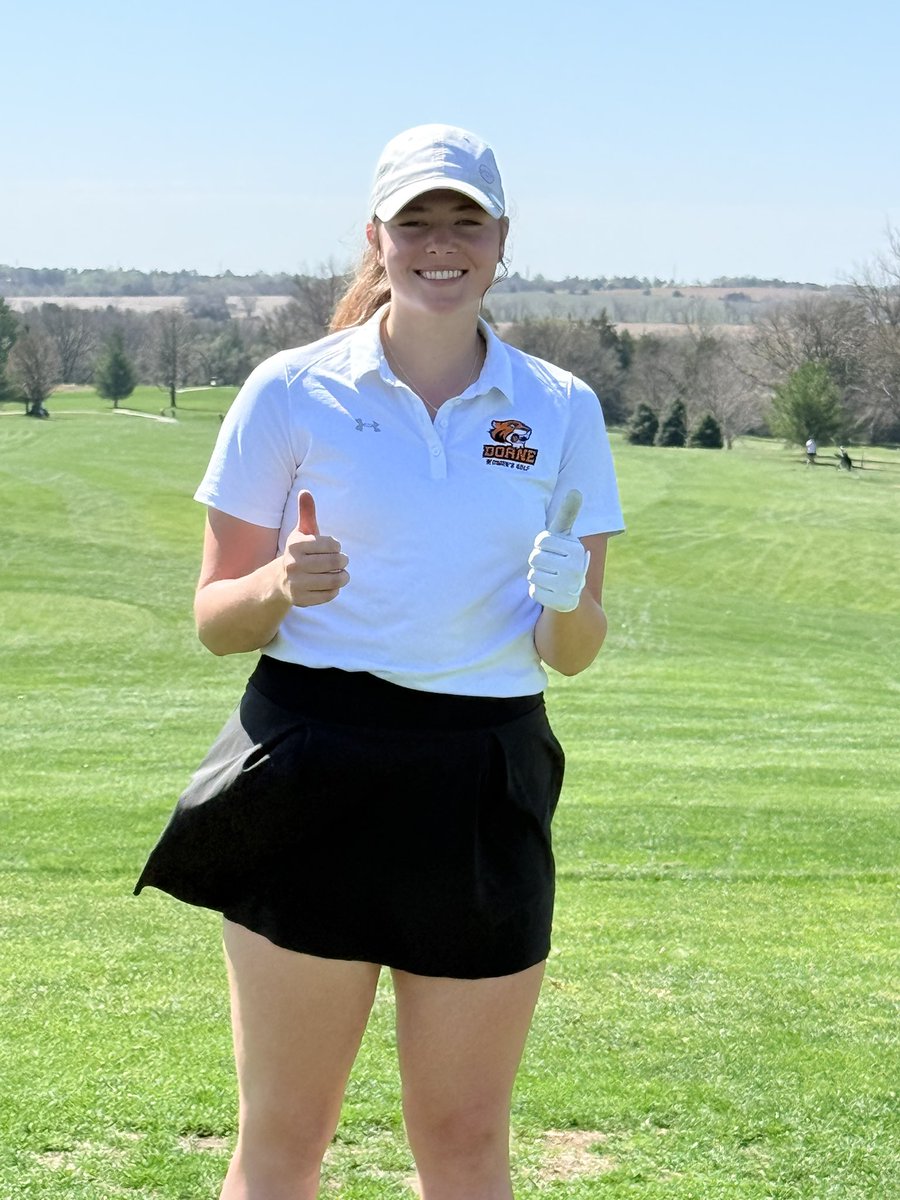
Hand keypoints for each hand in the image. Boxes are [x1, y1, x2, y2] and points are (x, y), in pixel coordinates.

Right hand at [281, 491, 348, 606]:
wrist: (279, 581)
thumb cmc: (298, 552)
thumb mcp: (301, 532)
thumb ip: (306, 513)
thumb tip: (305, 491)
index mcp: (295, 545)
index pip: (331, 544)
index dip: (337, 546)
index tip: (334, 547)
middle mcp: (293, 564)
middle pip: (334, 562)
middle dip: (343, 561)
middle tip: (342, 561)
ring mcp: (296, 583)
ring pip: (334, 580)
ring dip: (343, 577)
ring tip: (342, 574)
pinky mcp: (301, 599)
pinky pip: (329, 595)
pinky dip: (335, 590)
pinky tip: (331, 585)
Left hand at [527, 489, 588, 612]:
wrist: (570, 591)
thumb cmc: (561, 557)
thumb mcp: (564, 537)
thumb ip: (567, 515)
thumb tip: (576, 491)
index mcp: (577, 548)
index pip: (542, 540)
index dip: (541, 545)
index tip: (551, 550)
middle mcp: (577, 567)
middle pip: (534, 558)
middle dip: (537, 562)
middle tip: (550, 567)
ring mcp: (570, 587)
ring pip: (532, 576)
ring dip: (536, 577)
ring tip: (550, 578)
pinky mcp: (562, 603)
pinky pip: (534, 593)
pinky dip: (537, 593)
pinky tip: (549, 592)